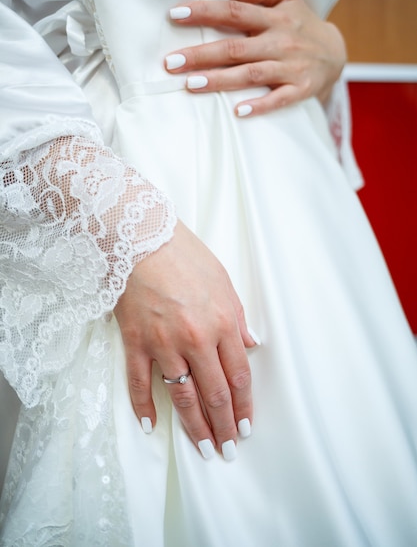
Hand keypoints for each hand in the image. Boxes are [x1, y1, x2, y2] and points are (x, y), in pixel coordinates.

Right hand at [114, 220, 255, 459]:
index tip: (246, 426)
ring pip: (182, 396)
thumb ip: (239, 316)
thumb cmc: (186, 255)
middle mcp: (197, 340)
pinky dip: (143, 406)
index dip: (244, 406)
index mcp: (223, 323)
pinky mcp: (136, 341)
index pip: (239, 376)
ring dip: (194, 426)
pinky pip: (140, 382)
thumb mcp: (224, 281)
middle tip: (228, 449)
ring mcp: (164, 344)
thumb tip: (251, 343)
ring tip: (203, 449)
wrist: (142, 238)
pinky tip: (150, 425)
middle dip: (224, 425)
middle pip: (214, 393)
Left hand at [165, 0, 346, 115]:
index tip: (175, 16)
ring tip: (191, 84)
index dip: (204, 13)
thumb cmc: (302, 25)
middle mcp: (281, 42)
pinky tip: (238, 111)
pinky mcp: (300, 89)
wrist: (336, 55)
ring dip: (220, 81)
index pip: (234, 12)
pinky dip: (260, 105)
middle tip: (171, 62)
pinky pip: (278, 99)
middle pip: (235, 48)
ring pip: (251, 74)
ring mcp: (290, 67)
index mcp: (274, 18)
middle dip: (201, 54)